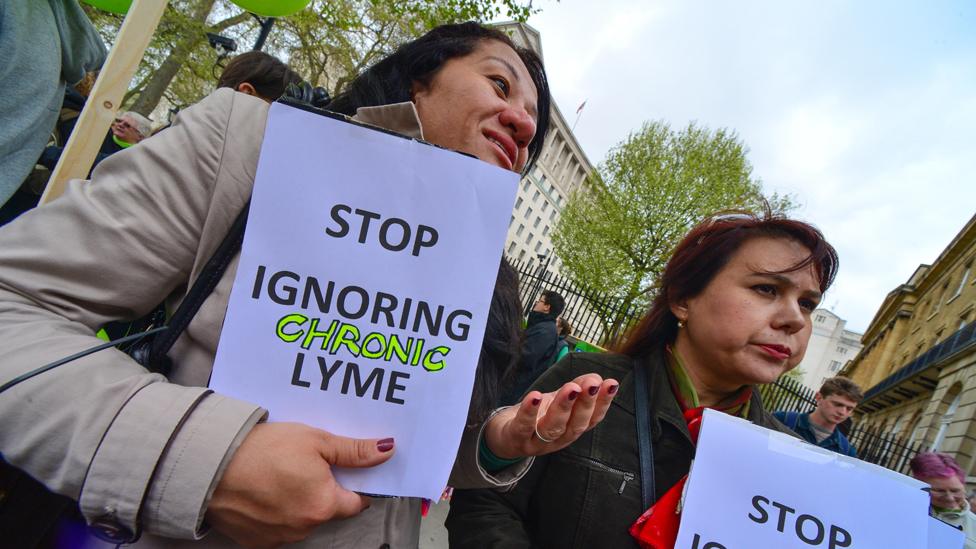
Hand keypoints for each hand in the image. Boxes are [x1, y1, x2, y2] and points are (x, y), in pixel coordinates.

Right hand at [206, 422, 394, 547]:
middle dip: (322, 490)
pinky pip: (276, 527)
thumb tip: (387, 451)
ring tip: (281, 473)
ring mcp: (279, 537)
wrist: (209, 466)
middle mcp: (305, 527)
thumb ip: (353, 451)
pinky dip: (275, 511)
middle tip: (306, 464)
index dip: (355, 484)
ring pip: (302, 519)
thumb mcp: (315, 441)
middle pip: (327, 510)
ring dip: (298, 501)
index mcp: (324, 505)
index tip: (345, 469)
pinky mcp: (255, 541)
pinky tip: (264, 489)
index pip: (356, 502)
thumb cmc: (263, 450)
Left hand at [484, 374, 617, 458]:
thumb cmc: (538, 416)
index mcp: (571, 429)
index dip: (603, 403)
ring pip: (553, 428)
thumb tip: (597, 378)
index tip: (611, 384)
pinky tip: (535, 396)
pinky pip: (523, 427)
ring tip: (571, 388)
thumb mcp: (559, 401)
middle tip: (592, 385)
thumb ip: (578, 389)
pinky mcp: (516, 439)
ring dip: (563, 407)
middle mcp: (558, 439)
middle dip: (585, 404)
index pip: (592, 418)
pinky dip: (530, 412)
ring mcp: (537, 442)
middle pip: (575, 425)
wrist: (505, 436)